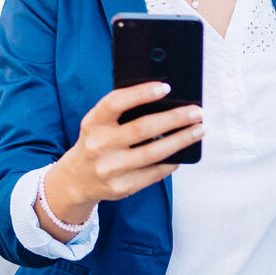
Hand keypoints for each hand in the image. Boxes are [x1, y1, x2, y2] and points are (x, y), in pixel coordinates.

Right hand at [39, 83, 205, 240]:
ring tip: (199, 130)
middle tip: (197, 112)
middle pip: (143, 128)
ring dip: (181, 140)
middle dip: (174, 118)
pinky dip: (171, 162)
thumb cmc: (96, 143)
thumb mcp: (98, 124)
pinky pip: (154, 173)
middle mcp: (99, 146)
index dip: (141, 93)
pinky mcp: (122, 187)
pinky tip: (182, 154)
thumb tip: (164, 101)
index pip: (116, 103)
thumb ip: (121, 113)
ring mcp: (110, 169)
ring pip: (153, 153)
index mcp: (93, 123)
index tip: (166, 87)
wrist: (77, 180)